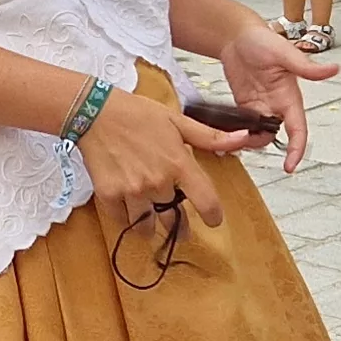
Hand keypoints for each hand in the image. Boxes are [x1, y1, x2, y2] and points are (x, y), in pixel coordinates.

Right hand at [76, 89, 240, 228]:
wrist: (95, 112)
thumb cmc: (138, 114)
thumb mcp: (177, 121)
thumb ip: (210, 137)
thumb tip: (244, 137)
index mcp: (179, 164)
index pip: (206, 201)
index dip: (213, 216)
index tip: (212, 220)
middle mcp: (158, 182)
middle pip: (174, 220)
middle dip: (179, 227)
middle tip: (180, 229)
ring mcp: (132, 191)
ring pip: (146, 225)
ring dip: (150, 225)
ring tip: (150, 219)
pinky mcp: (109, 195)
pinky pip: (121, 220)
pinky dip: (125, 217)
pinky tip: (128, 209)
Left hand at [220, 10, 337, 172]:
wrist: (237, 35)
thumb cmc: (262, 39)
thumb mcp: (284, 53)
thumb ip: (307, 67)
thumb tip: (335, 69)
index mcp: (290, 97)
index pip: (298, 129)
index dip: (297, 149)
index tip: (290, 166)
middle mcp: (276, 105)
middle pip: (274, 135)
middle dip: (260, 144)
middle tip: (242, 141)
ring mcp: (259, 106)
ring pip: (257, 133)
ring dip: (247, 139)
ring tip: (230, 136)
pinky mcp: (243, 104)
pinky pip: (242, 125)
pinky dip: (236, 131)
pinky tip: (225, 133)